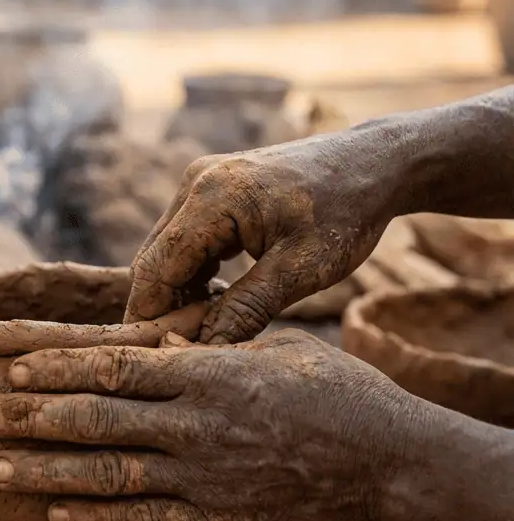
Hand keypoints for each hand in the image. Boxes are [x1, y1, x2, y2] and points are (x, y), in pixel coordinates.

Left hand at [0, 331, 407, 520]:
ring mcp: (203, 476)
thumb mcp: (273, 347)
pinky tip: (56, 516)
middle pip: (94, 418)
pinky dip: (97, 519)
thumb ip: (208, 347)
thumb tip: (153, 340)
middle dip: (28, 417)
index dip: (56, 366)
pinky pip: (144, 520)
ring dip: (44, 472)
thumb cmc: (335, 389)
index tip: (10, 365)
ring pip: (106, 473)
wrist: (386, 459)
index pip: (113, 366)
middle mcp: (195, 425)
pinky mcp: (216, 517)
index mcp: (206, 373)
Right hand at [125, 135, 398, 343]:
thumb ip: (248, 309)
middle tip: (179, 351)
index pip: (156, 268)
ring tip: (206, 328)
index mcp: (211, 197)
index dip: (149, 315)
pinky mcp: (210, 188)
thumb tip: (206, 349)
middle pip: (153, 258)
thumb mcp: (301, 270)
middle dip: (161, 306)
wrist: (371, 164)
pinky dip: (193, 272)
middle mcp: (195, 182)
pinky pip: (185, 238)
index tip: (153, 356)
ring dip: (178, 291)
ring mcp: (200, 182)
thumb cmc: (344, 213)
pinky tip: (220, 298)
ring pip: (167, 250)